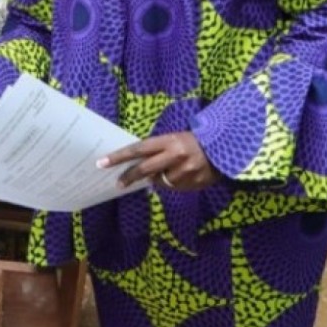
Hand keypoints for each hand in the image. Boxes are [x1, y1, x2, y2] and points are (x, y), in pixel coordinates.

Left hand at [98, 132, 217, 191]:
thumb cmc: (194, 142)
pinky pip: (175, 188)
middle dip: (129, 176)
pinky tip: (182, 175)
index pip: (138, 149)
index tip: (102, 163)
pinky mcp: (194, 183)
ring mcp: (186, 171)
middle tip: (118, 183)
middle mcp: (176, 156)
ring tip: (169, 170)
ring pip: (161, 182)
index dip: (119, 157)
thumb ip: (157, 151)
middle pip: (145, 169)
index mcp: (169, 141)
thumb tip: (136, 164)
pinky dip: (173, 183)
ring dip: (159, 179)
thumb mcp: (174, 139)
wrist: (225, 149)